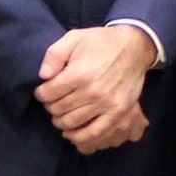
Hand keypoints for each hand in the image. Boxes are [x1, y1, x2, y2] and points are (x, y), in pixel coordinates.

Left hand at [35, 26, 155, 152]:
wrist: (133, 47)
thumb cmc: (101, 42)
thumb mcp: (74, 37)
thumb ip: (54, 55)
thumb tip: (43, 76)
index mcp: (78, 74)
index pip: (48, 93)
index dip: (41, 93)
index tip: (44, 92)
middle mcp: (91, 92)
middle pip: (58, 109)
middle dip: (50, 107)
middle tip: (52, 103)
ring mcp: (106, 104)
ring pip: (72, 122)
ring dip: (61, 122)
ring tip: (60, 116)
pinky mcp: (117, 112)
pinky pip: (95, 132)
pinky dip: (79, 137)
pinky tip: (71, 133)